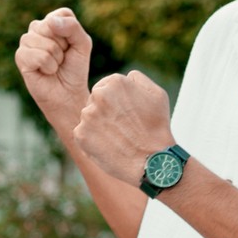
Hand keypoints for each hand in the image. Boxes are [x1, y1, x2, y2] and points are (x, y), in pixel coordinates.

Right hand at [16, 8, 93, 131]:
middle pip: (52, 27)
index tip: (71, 46)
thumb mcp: (82, 44)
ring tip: (54, 66)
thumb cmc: (74, 68)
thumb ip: (72, 27)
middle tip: (62, 58)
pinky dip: (48, 67)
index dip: (72, 33)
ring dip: (56, 59)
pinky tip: (46, 72)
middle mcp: (37, 28)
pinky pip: (39, 56)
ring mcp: (26, 42)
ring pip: (46, 43)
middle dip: (63, 46)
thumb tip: (50, 22)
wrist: (67, 93)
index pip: (63, 14)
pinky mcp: (20, 56)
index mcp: (52, 21)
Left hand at [75, 71, 173, 185]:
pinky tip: (109, 146)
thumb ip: (137, 79)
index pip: (106, 86)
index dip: (116, 101)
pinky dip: (92, 140)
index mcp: (116, 82)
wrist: (152, 160)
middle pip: (95, 100)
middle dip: (105, 111)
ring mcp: (87, 115)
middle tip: (121, 127)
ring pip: (89, 117)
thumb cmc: (157, 128)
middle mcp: (98, 95)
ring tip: (117, 137)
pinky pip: (83, 133)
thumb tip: (126, 76)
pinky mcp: (80, 134)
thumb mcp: (157, 94)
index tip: (125, 113)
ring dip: (98, 125)